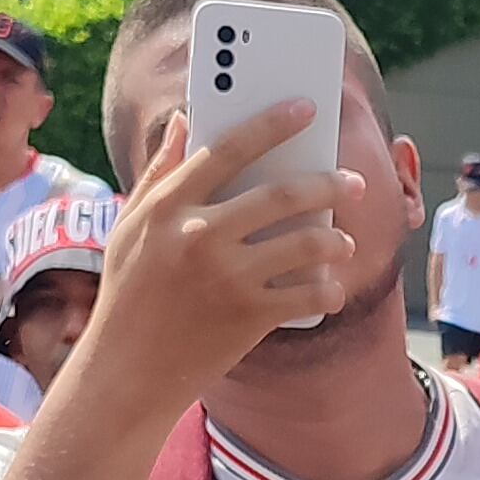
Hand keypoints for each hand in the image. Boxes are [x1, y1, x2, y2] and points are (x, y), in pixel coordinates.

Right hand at [79, 101, 362, 404]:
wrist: (126, 370)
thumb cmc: (128, 293)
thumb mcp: (130, 227)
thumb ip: (160, 172)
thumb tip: (182, 120)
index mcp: (167, 207)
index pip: (226, 149)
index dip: (271, 125)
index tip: (305, 109)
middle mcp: (199, 236)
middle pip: (280, 195)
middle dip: (327, 184)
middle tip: (353, 182)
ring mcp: (227, 278)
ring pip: (305, 244)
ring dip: (336, 240)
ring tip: (344, 242)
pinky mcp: (248, 317)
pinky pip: (308, 297)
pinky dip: (329, 292)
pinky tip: (332, 290)